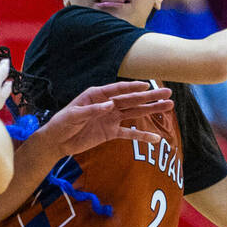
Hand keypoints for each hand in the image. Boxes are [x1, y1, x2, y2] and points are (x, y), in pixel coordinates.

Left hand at [42, 81, 173, 154]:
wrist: (57, 141)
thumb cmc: (62, 123)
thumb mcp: (73, 115)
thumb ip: (91, 110)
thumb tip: (110, 105)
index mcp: (97, 95)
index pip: (118, 90)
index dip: (133, 87)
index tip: (147, 85)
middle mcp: (107, 104)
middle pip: (132, 99)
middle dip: (150, 97)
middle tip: (168, 93)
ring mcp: (111, 118)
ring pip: (134, 113)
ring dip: (151, 110)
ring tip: (168, 107)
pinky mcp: (111, 132)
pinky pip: (129, 133)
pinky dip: (142, 136)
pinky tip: (156, 138)